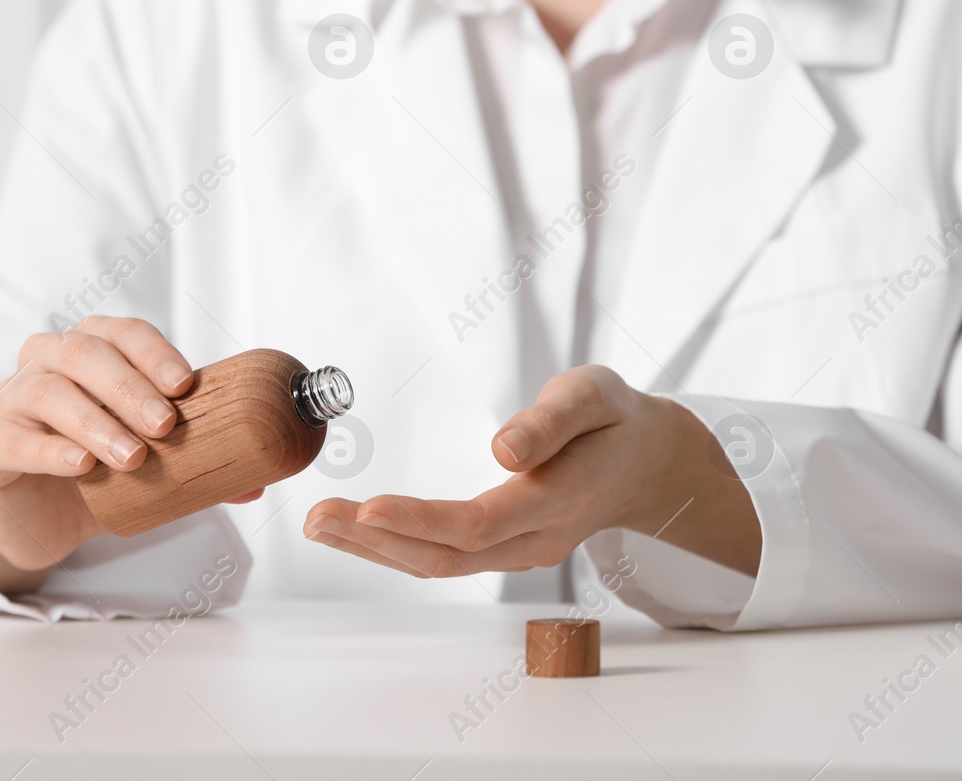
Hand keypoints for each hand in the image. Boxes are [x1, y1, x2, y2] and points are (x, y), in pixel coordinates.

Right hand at [0, 316, 262, 592]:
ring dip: (96, 421)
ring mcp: (12, 400)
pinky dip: (51, 450)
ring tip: (132, 457)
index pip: (125, 333)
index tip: (185, 385)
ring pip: (48, 391)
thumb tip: (258, 481)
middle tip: (165, 424)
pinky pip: (14, 438)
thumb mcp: (154, 462)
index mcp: (93, 350)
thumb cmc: (102, 470)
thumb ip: (202, 464)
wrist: (44, 519)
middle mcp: (47, 363)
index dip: (155, 352)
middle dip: (129, 385)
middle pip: (84, 352)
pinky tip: (82, 467)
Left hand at [303, 365, 761, 579]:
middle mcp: (536, 538)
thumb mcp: (595, 396)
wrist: (646, 462)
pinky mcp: (505, 548)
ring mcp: (520, 551)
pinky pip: (445, 557)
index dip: (419, 520)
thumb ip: (552, 421)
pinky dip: (394, 547)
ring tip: (319, 523)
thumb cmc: (613, 420)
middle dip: (375, 541)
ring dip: (375, 549)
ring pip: (440, 564)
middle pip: (447, 555)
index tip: (366, 506)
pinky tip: (357, 529)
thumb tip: (503, 450)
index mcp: (558, 499)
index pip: (479, 523)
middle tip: (315, 516)